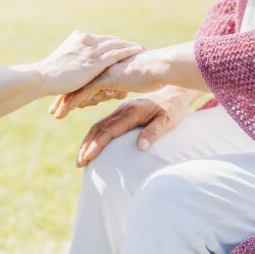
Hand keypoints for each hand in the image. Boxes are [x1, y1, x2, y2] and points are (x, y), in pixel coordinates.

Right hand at [35, 31, 143, 95]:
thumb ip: (73, 62)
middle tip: (141, 47)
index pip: (102, 40)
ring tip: (145, 49)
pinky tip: (139, 52)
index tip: (126, 45)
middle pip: (112, 41)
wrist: (42, 77)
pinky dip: (129, 52)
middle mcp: (86, 40)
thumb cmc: (49, 75)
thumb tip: (78, 69)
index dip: (115, 43)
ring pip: (116, 45)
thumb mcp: (63, 64)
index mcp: (79, 38)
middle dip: (126, 44)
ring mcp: (91, 50)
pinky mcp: (94, 61)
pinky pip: (116, 54)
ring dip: (132, 47)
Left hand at [51, 48, 168, 117]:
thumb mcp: (130, 81)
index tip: (62, 102)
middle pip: (77, 83)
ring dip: (64, 102)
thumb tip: (114, 90)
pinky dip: (73, 101)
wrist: (161, 67)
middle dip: (63, 97)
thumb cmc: (152, 74)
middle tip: (52, 110)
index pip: (84, 79)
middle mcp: (101, 68)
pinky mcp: (106, 77)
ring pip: (78, 87)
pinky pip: (85, 91)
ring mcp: (103, 72)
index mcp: (106, 67)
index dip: (73, 90)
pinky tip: (64, 111)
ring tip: (55, 114)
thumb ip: (119, 85)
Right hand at [74, 86, 200, 166]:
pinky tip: (92, 145)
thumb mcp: (168, 120)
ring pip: (99, 125)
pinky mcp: (122, 112)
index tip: (88, 157)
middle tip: (79, 163)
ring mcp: (121, 110)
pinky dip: (94, 135)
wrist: (175, 91)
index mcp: (132, 112)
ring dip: (88, 141)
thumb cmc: (173, 108)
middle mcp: (123, 109)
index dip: (97, 144)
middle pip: (99, 128)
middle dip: (87, 145)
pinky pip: (104, 123)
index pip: (109, 130)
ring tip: (82, 158)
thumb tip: (140, 147)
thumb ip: (154, 132)